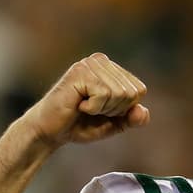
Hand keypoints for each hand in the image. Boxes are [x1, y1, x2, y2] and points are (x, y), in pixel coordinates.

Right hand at [21, 53, 150, 148]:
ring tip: (84, 107)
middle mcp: (101, 61)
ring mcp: (89, 64)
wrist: (49, 131)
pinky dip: (93, 108)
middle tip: (92, 110)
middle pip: (131, 92)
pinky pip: (104, 94)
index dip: (124, 109)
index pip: (139, 90)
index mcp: (111, 69)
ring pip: (119, 93)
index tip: (103, 110)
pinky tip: (78, 105)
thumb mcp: (113, 124)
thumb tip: (143, 111)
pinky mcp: (80, 72)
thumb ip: (132, 119)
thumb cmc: (79, 125)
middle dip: (114, 110)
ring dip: (102, 109)